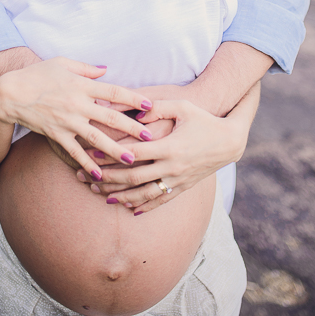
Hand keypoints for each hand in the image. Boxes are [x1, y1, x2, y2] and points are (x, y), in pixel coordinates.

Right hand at [0, 57, 154, 179]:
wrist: (10, 93)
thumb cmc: (37, 74)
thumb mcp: (62, 63)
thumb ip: (86, 68)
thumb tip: (106, 70)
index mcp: (82, 85)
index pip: (114, 92)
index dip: (133, 98)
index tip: (150, 105)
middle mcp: (78, 104)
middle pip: (110, 117)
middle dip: (131, 128)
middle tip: (150, 137)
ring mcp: (67, 121)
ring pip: (96, 138)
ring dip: (115, 150)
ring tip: (132, 160)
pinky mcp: (56, 134)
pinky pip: (75, 151)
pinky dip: (87, 163)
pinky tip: (100, 173)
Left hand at [77, 84, 259, 213]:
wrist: (229, 141)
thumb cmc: (203, 119)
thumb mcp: (182, 107)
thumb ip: (157, 108)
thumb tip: (134, 111)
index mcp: (169, 146)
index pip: (133, 154)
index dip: (110, 155)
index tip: (90, 153)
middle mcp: (172, 167)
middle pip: (133, 177)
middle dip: (107, 179)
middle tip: (85, 178)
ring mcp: (177, 180)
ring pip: (144, 193)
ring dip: (121, 196)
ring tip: (101, 196)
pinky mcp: (183, 187)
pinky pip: (160, 200)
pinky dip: (143, 206)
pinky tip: (128, 208)